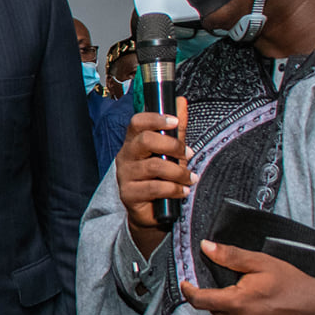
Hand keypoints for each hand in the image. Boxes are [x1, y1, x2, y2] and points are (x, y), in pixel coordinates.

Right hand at [118, 96, 191, 256]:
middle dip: (172, 145)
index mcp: (134, 142)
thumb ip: (176, 130)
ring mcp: (125, 176)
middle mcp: (126, 156)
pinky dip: (174, 189)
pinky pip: (154, 188)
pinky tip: (183, 191)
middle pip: (145, 140)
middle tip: (188, 153)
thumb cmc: (160, 178)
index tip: (175, 121)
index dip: (155, 118)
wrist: (152, 213)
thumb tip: (182, 102)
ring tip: (190, 178)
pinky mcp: (129, 194)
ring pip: (154, 166)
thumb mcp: (169, 153)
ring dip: (178, 171)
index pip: (137, 122)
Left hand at [180, 240, 314, 314]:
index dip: (190, 291)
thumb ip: (231, 256)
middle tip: (243, 291)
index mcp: (236, 303)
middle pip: (216, 311)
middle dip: (222, 300)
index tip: (187, 285)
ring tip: (255, 307)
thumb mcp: (262, 263)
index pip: (200, 300)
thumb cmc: (291, 284)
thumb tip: (205, 247)